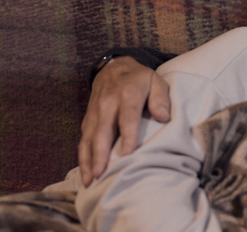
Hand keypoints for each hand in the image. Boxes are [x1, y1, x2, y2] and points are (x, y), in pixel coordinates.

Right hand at [78, 56, 171, 184]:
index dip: (128, 137)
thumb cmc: (139, 79)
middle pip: (102, 132)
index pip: (127, 118)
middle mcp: (107, 103)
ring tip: (90, 180)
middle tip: (101, 175)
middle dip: (100, 155)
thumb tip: (163, 117)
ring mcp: (95, 112)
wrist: (113, 66)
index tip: (128, 155)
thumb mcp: (156, 81)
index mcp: (127, 94)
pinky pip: (83, 139)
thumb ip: (161, 98)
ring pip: (88, 138)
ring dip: (87, 160)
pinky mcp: (88, 118)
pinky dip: (82, 156)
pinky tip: (85, 172)